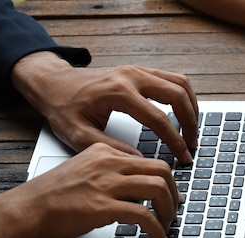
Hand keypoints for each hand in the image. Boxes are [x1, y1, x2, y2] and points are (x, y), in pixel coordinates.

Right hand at [0, 143, 178, 237]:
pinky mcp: (103, 207)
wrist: (24, 210)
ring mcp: (106, 184)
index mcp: (103, 152)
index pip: (147, 160)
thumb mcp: (82, 172)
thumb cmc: (48, 197)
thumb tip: (134, 190)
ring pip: (158, 188)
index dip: (165, 180)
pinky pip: (145, 216)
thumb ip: (107, 174)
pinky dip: (157, 229)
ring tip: (167, 225)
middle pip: (161, 170)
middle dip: (174, 192)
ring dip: (169, 210)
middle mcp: (108, 163)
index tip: (169, 194)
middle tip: (174, 208)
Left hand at [11, 52, 198, 163]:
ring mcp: (137, 70)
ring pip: (180, 82)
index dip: (175, 140)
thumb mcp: (79, 136)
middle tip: (192, 144)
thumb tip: (141, 160)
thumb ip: (112, 149)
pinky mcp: (139, 71)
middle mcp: (132, 76)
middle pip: (177, 95)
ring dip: (191, 106)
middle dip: (190, 122)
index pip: (158, 118)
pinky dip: (184, 96)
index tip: (183, 156)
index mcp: (118, 92)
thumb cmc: (63, 109)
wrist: (52, 84)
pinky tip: (184, 114)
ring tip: (192, 130)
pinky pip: (172, 79)